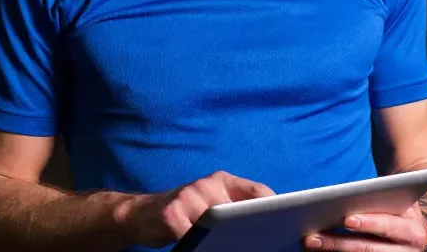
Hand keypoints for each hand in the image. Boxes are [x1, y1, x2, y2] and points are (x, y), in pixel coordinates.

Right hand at [120, 170, 275, 247]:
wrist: (141, 214)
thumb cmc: (184, 212)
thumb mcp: (209, 203)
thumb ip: (231, 207)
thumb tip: (263, 226)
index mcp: (222, 180)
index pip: (256, 192)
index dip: (273, 208)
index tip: (285, 226)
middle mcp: (207, 184)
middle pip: (239, 210)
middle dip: (251, 228)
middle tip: (263, 243)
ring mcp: (189, 197)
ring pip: (217, 224)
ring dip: (226, 242)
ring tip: (235, 247)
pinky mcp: (173, 214)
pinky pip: (194, 236)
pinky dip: (202, 247)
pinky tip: (205, 249)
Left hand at [303, 202, 426, 251]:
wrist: (415, 231)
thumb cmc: (400, 209)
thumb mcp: (397, 201)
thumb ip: (379, 198)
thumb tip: (342, 197)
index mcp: (412, 231)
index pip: (389, 227)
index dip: (369, 223)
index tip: (346, 220)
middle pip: (368, 249)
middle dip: (338, 242)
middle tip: (313, 237)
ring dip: (332, 251)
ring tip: (310, 242)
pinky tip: (319, 251)